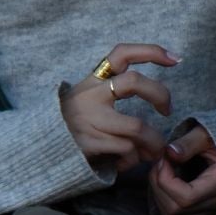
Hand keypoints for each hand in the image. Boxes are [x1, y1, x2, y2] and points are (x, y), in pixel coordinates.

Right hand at [60, 43, 178, 168]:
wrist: (40, 152)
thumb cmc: (76, 126)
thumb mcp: (90, 102)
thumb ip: (116, 93)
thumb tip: (163, 100)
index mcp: (91, 82)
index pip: (120, 54)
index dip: (150, 51)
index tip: (175, 59)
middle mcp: (88, 95)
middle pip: (133, 82)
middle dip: (160, 95)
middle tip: (167, 111)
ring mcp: (87, 119)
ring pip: (138, 126)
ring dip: (154, 142)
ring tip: (154, 151)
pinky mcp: (87, 143)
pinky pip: (127, 150)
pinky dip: (134, 159)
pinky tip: (127, 162)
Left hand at [149, 124, 215, 214]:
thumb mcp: (208, 135)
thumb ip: (189, 142)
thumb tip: (169, 153)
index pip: (186, 197)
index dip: (166, 180)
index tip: (164, 158)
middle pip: (175, 209)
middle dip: (158, 186)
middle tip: (160, 163)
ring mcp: (211, 209)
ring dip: (159, 194)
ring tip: (162, 172)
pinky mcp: (204, 211)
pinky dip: (165, 200)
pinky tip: (168, 181)